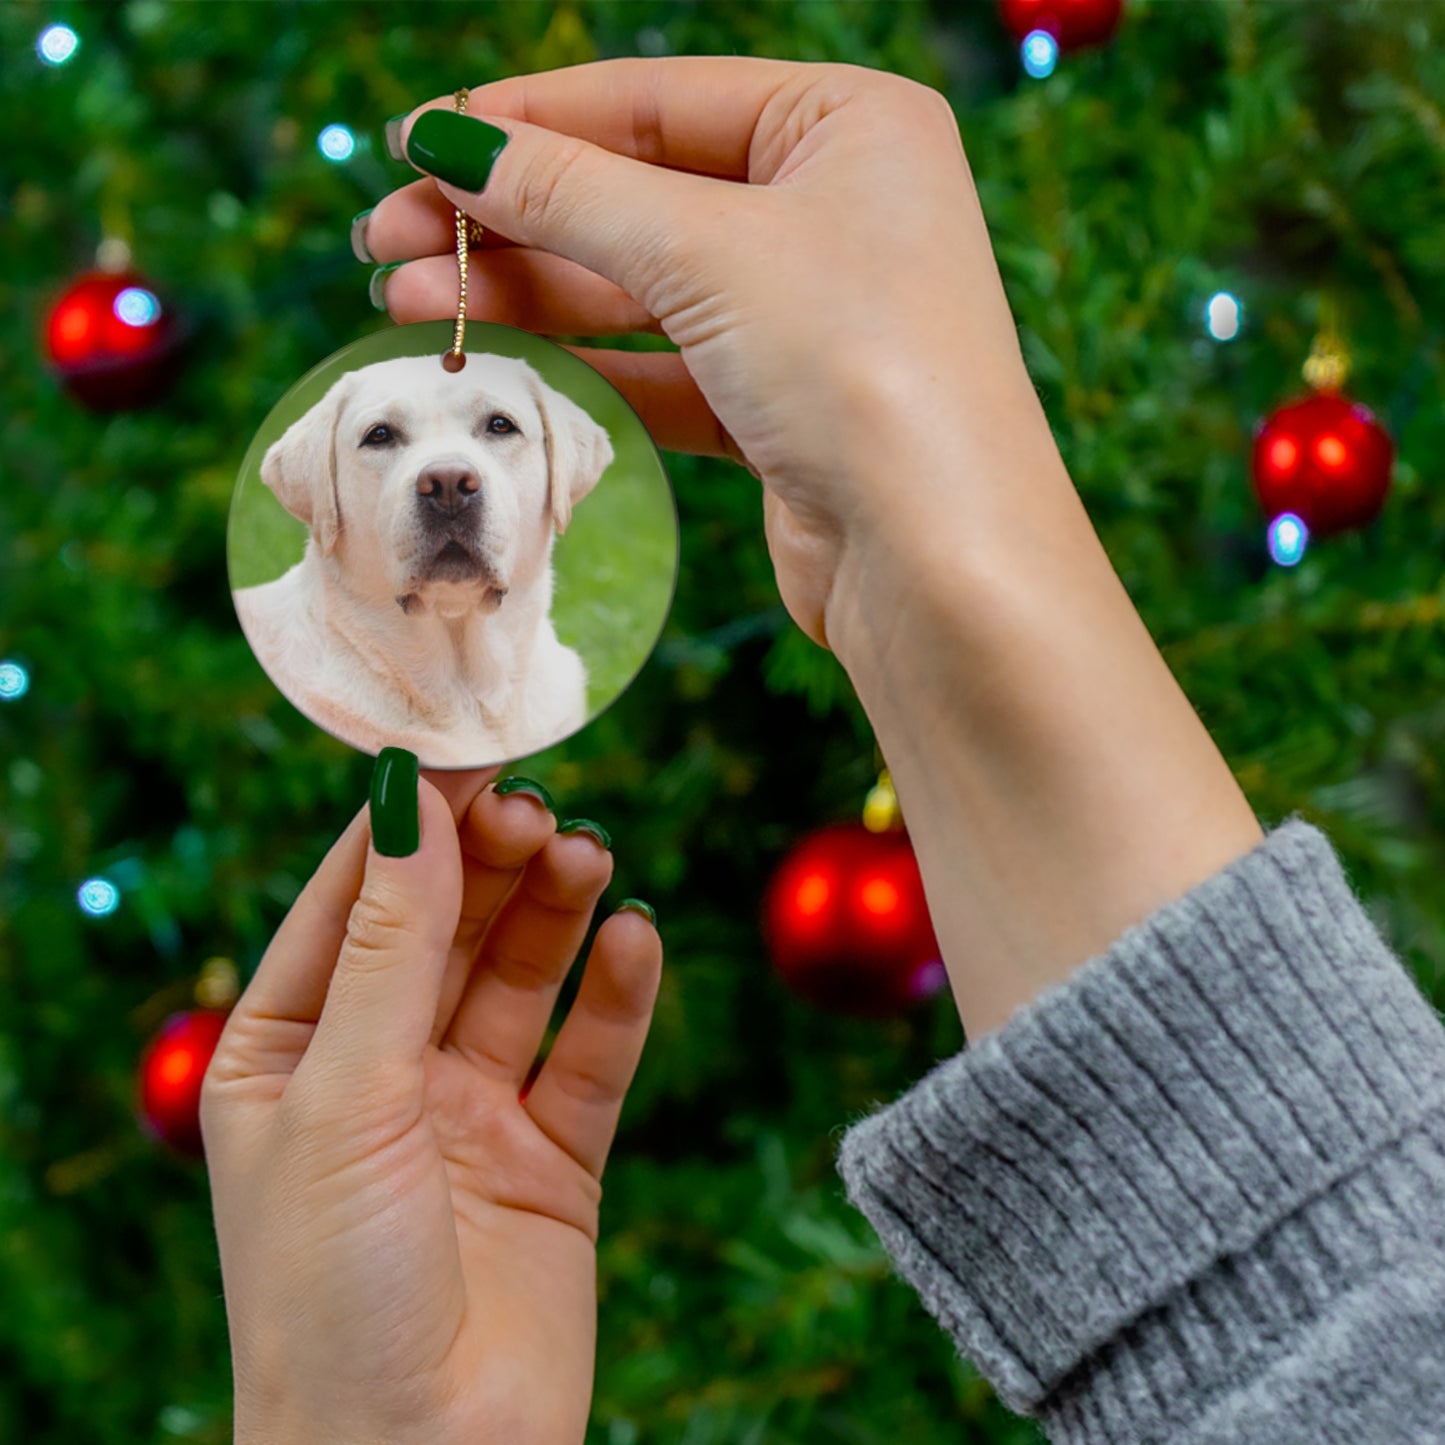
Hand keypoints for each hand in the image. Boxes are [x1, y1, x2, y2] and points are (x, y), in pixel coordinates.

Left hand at [201, 765, 661, 1444]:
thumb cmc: (330, 1292)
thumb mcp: (344, 1095)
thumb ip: (389, 946)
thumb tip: (408, 799)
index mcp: (289, 1052)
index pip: (353, 902)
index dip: (410, 824)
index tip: (470, 749)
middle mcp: (380, 1073)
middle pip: (447, 928)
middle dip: (491, 863)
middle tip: (542, 810)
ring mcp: (469, 1114)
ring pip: (521, 978)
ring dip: (556, 912)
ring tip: (590, 858)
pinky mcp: (552, 1159)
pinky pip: (590, 1056)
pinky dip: (617, 995)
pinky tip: (635, 939)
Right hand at [361, 57, 1058, 656]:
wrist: (938, 561)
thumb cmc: (861, 370)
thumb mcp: (707, 251)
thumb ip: (571, 192)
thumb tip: (451, 141)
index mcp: (848, 125)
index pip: (655, 100)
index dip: (526, 120)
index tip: (416, 142)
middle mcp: (834, 209)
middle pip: (637, 194)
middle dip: (508, 217)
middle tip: (386, 239)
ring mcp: (809, 313)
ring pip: (640, 286)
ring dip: (526, 293)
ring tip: (407, 301)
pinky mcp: (783, 407)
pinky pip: (663, 367)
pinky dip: (583, 364)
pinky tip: (497, 360)